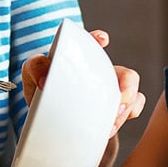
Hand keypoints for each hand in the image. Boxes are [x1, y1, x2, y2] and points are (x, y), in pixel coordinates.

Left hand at [22, 30, 145, 135]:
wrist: (48, 124)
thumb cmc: (43, 93)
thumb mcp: (34, 78)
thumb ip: (35, 69)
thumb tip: (44, 79)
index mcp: (82, 59)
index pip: (93, 43)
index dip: (98, 39)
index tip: (102, 40)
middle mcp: (102, 72)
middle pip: (126, 75)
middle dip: (127, 86)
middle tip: (119, 100)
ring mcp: (112, 90)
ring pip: (132, 94)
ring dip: (126, 108)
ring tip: (111, 123)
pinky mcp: (117, 109)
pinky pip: (134, 108)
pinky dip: (130, 114)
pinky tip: (111, 127)